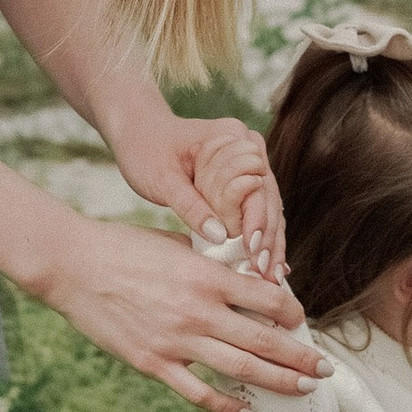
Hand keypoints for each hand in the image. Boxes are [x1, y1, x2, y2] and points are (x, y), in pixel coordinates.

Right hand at [31, 210, 324, 411]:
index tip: (301, 320)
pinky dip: (226, 405)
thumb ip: (213, 260)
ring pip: (241, 368)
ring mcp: (176, 340)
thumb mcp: (177, 243)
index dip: (292, 312)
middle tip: (325, 368)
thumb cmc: (125, 246)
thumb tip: (248, 270)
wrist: (74, 266)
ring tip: (303, 387)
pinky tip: (246, 410)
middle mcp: (198, 310)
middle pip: (264, 340)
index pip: (267, 298)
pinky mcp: (153, 363)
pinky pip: (198, 391)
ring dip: (279, 380)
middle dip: (300, 356)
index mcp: (207, 275)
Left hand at [113, 105, 288, 277]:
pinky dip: (261, 237)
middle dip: (270, 238)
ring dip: (271, 243)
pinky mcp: (242, 181)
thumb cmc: (147, 151)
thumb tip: (220, 237)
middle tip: (269, 275)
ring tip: (273, 277)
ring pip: (269, 208)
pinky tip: (268, 264)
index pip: (256, 184)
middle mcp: (249, 148)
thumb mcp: (163, 179)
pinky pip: (257, 210)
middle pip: (269, 199)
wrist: (138, 134)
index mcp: (233, 137)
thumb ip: (192, 206)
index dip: (258, 220)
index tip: (253, 250)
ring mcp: (249, 164)